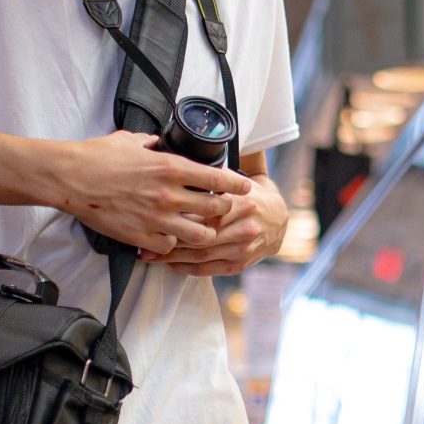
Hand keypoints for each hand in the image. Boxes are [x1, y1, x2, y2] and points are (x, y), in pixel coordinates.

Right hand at [50, 132, 252, 256]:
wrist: (70, 178)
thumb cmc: (97, 157)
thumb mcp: (130, 141)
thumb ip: (151, 143)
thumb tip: (158, 142)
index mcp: (171, 167)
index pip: (218, 179)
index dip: (236, 184)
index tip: (244, 187)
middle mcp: (169, 195)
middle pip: (215, 209)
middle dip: (223, 209)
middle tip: (222, 209)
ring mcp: (156, 219)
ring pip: (199, 235)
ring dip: (202, 232)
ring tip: (200, 229)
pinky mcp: (141, 236)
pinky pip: (169, 246)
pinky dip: (172, 243)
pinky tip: (168, 237)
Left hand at [148, 174, 288, 275]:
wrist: (279, 220)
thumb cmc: (251, 196)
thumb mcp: (238, 180)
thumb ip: (216, 176)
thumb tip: (193, 154)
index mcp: (242, 202)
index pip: (207, 211)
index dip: (179, 215)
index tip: (156, 214)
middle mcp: (245, 227)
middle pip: (201, 236)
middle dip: (171, 240)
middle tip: (144, 241)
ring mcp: (243, 248)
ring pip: (203, 255)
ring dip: (174, 258)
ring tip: (151, 256)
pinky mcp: (240, 263)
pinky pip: (210, 269)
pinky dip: (189, 268)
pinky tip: (171, 265)